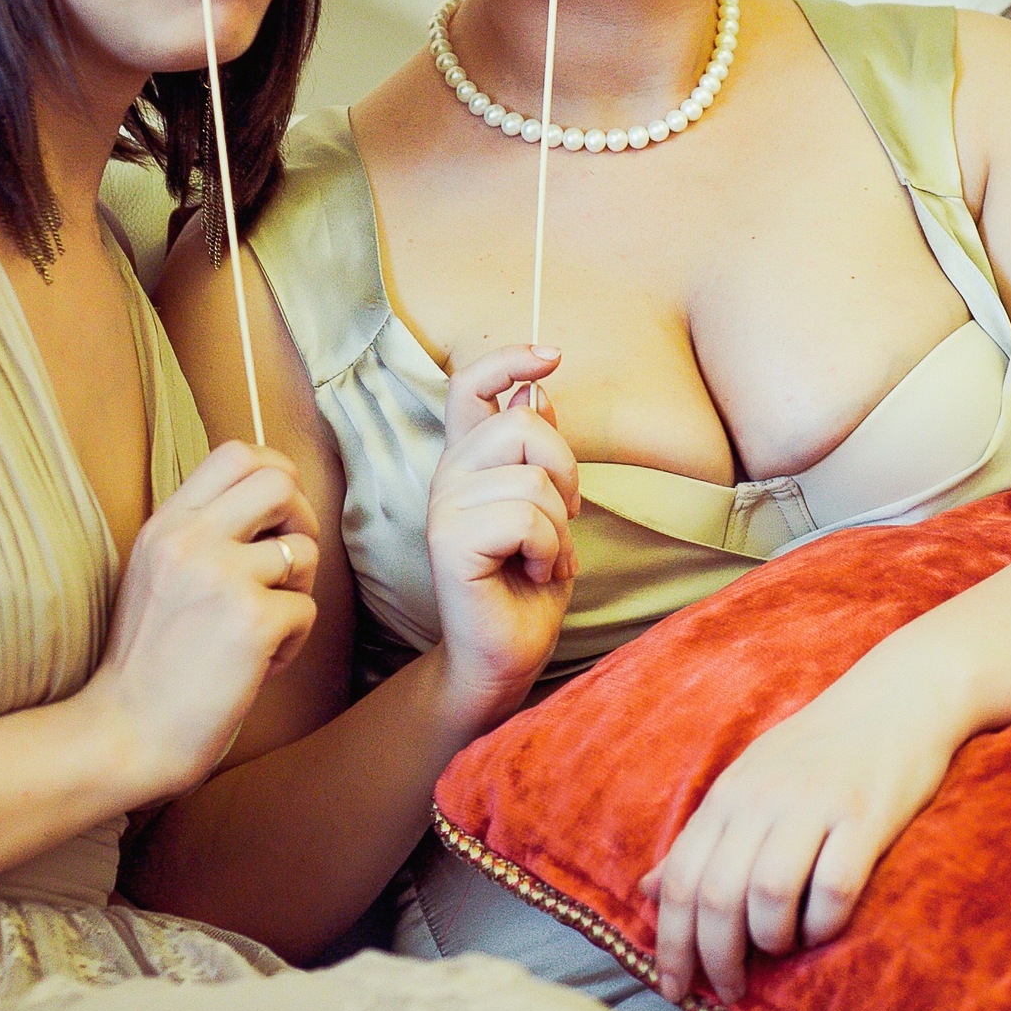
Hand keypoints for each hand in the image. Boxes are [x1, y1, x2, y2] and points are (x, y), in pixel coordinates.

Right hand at [82, 440, 319, 802]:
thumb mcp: (156, 574)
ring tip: (262, 629)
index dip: (275, 474)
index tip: (276, 516)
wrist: (122, 733)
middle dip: (301, 520)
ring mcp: (221, 577)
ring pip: (305, 550)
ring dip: (297, 592)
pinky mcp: (252, 620)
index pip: (236, 454)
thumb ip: (201, 534)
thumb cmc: (148, 662)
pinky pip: (306, 610)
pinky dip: (292, 643)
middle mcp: (190, 540)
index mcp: (166, 525)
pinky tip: (257, 666)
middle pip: (281, 482)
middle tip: (286, 567)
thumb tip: (272, 499)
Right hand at [429, 345, 580, 714]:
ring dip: (560, 527)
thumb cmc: (530, 584)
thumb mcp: (549, 509)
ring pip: (532, 479)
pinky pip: (526, 517)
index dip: (507, 361)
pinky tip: (534, 573)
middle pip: (522, 424)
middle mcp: (449, 475)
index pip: (470, 387)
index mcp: (469, 461)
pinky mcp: (450, 540)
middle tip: (564, 520)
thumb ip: (539, 455)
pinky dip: (549, 550)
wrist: (507, 655)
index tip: (550, 356)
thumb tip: (537, 393)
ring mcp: (444, 506)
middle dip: (566, 472)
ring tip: (544, 559)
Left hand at [641, 670, 962, 1005]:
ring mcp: (815, 804)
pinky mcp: (866, 815)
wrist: (898, 694)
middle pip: (718, 896)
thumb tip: (648, 889)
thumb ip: (702, 837)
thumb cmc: (821, 748)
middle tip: (727, 991)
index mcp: (729, 794)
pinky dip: (822, 923)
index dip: (671, 943)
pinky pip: (833, 888)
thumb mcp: (749, 781)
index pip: (681, 878)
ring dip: (770, 940)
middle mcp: (763, 798)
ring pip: (768, 895)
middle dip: (716, 959)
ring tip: (780, 947)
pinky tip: (822, 927)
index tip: (676, 987)